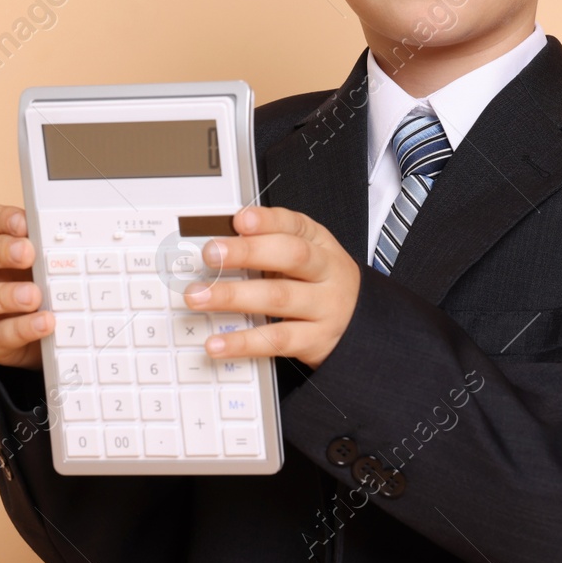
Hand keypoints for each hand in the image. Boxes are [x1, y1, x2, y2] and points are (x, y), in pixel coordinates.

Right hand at [0, 202, 51, 369]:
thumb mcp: (56, 255)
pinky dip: (22, 328)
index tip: (24, 224)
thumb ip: (55, 242)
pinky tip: (46, 322)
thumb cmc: (54, 279)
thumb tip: (71, 231)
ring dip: (0, 295)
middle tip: (27, 254)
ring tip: (35, 296)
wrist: (65, 329)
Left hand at [186, 206, 360, 369]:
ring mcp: (323, 307)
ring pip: (279, 297)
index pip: (295, 224)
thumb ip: (268, 246)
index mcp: (320, 244)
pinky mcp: (315, 340)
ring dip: (233, 296)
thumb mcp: (306, 258)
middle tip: (211, 253)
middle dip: (248, 252)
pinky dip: (243, 342)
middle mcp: (326, 271)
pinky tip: (217, 343)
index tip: (239, 219)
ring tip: (198, 297)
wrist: (363, 327)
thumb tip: (218, 245)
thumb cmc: (321, 286)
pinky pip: (276, 341)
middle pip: (291, 256)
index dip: (267, 221)